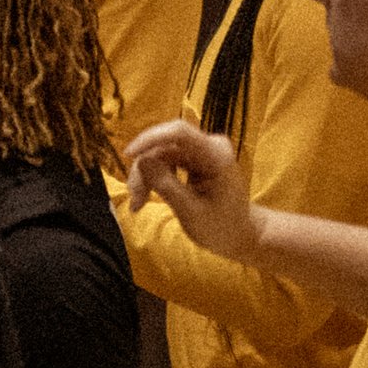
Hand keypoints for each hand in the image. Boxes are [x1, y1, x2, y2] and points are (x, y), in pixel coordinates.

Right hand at [124, 118, 257, 258]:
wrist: (239, 234)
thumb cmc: (221, 227)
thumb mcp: (191, 212)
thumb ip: (167, 185)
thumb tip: (141, 161)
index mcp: (217, 156)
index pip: (179, 132)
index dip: (150, 138)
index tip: (128, 155)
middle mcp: (210, 146)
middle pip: (164, 145)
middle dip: (144, 170)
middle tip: (135, 202)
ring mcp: (202, 151)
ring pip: (159, 153)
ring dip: (145, 176)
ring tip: (139, 204)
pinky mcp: (193, 158)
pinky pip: (164, 159)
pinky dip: (152, 177)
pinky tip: (145, 196)